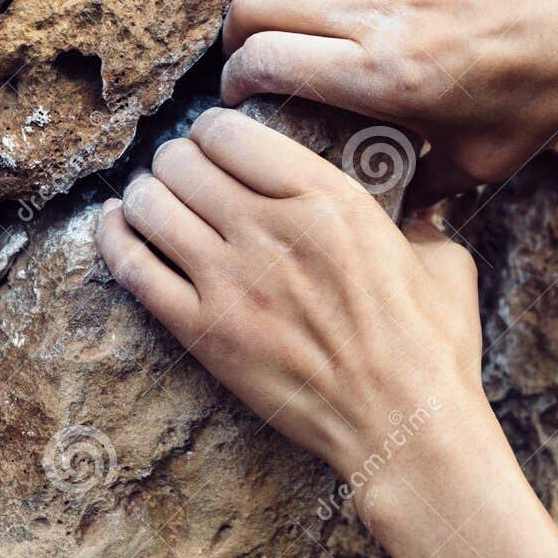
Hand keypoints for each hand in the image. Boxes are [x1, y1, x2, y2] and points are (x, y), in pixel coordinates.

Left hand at [94, 107, 488, 482]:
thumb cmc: (431, 346)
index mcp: (327, 198)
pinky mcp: (203, 333)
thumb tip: (418, 205)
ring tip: (151, 199)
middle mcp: (271, 229)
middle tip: (182, 173)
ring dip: (145, 195)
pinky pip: (133, 268)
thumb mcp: (442, 260)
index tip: (215, 143)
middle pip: (181, 162)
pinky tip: (115, 225)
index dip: (213, 131)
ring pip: (150, 205)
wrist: (405, 426)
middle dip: (176, 161)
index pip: (231, 131)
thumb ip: (416, 220)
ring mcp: (230, 283)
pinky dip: (115, 239)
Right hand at [221, 0, 557, 204]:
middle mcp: (376, 15)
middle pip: (255, 4)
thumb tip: (384, 219)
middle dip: (234, 38)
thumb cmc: (543, 96)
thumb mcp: (483, 166)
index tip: (239, 103)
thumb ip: (422, 191)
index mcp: (385, 77)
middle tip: (248, 64)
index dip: (234, 83)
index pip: (265, 60)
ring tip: (270, 20)